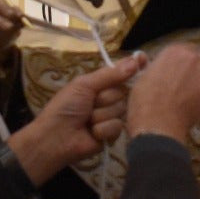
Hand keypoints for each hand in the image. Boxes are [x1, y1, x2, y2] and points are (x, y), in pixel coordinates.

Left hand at [7, 54, 142, 185]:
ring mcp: (112, 117)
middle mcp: (109, 99)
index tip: (144, 59)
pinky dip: (102, 129)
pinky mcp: (112, 135)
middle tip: (91, 103)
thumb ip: (110, 74)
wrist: (55, 138)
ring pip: (121, 110)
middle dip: (106, 98)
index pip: (123, 73)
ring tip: (87, 121)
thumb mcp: (85, 85)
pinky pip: (117, 127)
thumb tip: (136, 60)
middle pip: (124, 92)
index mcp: (101, 84)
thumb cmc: (66, 107)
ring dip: (101, 115)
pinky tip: (92, 132)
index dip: (134, 67)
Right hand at [127, 44, 199, 141]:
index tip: (182, 71)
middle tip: (188, 85)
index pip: (186, 50)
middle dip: (196, 70)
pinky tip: (198, 105)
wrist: (158, 123)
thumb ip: (156, 67)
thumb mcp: (144, 76)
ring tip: (195, 95)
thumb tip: (156, 67)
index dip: (185, 62)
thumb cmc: (146, 102)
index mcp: (174, 51)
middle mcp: (192, 57)